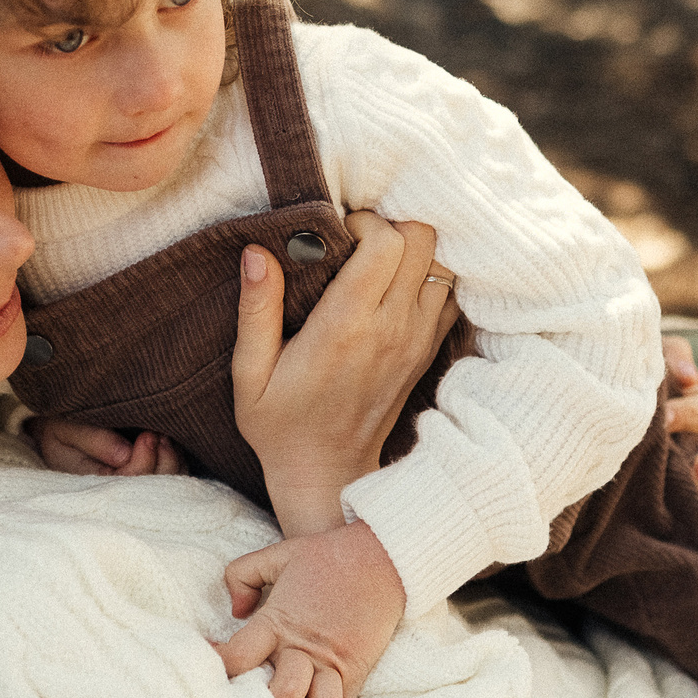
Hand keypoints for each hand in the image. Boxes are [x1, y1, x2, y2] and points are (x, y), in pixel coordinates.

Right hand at [28, 417, 186, 476]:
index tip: (147, 434)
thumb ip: (92, 440)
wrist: (54, 430)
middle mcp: (115, 492)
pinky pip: (171, 480)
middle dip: (164, 461)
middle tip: (159, 433)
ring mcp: (132, 489)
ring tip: (165, 437)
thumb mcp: (63, 430)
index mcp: (94, 485)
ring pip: (167, 487)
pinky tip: (168, 444)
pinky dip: (176, 462)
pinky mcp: (144, 479)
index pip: (129, 483)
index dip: (144, 461)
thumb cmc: (57, 429)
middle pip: (154, 490)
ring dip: (173, 462)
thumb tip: (126, 454)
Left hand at [213, 520, 405, 697]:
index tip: (205, 667)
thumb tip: (235, 611)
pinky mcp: (355, 674)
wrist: (383, 558)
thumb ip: (242, 575)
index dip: (216, 667)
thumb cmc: (326, 556)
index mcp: (278, 622)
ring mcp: (332, 666)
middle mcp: (303, 650)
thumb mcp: (277, 554)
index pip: (236, 658)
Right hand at [232, 213, 457, 535]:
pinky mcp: (427, 352)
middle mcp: (391, 329)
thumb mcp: (250, 372)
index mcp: (346, 327)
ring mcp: (416, 341)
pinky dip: (430, 279)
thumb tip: (256, 253)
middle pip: (423, 241)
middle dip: (392, 226)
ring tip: (377, 261)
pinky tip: (396, 285)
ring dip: (414, 252)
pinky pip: (448, 295)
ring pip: (442, 264)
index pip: (386, 243)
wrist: (326, 474)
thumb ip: (256, 310)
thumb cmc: (279, 424)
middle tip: (359, 241)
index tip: (337, 234)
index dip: (364, 223)